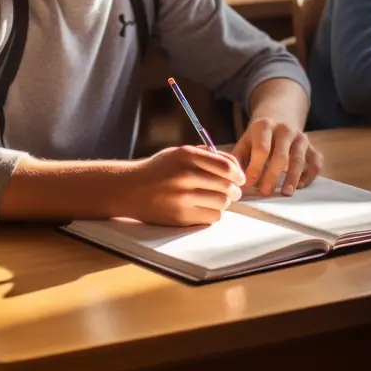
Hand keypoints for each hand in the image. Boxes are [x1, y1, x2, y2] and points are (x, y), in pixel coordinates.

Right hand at [125, 145, 245, 225]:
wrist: (130, 188)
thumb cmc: (158, 169)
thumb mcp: (178, 153)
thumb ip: (204, 155)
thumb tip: (234, 165)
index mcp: (186, 155)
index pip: (225, 166)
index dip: (238, 173)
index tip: (240, 178)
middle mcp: (185, 175)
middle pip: (226, 186)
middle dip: (235, 190)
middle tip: (234, 192)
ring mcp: (182, 197)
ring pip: (222, 203)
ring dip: (224, 202)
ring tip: (218, 200)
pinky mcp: (180, 216)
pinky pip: (211, 217)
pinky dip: (214, 213)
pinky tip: (206, 208)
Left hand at [232, 118, 322, 196]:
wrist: (279, 121)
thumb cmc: (258, 139)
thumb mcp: (245, 141)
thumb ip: (238, 157)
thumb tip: (233, 177)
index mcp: (265, 126)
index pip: (262, 149)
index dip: (255, 168)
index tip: (249, 184)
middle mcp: (285, 129)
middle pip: (280, 155)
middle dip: (272, 175)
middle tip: (265, 192)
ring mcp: (300, 138)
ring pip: (299, 159)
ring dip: (292, 177)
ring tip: (285, 193)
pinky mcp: (312, 148)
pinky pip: (315, 163)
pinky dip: (309, 175)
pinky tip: (300, 186)